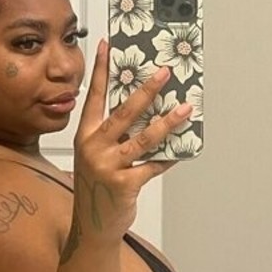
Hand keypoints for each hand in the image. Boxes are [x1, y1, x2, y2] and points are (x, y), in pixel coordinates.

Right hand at [71, 40, 189, 242]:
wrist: (92, 226)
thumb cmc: (97, 186)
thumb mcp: (95, 155)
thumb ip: (113, 134)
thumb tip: (145, 109)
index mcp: (85, 135)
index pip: (94, 96)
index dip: (99, 70)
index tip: (106, 46)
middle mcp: (94, 147)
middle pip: (124, 112)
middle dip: (147, 90)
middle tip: (164, 73)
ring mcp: (108, 166)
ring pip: (144, 138)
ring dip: (168, 122)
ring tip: (185, 108)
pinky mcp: (125, 184)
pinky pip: (154, 165)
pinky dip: (169, 156)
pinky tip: (182, 148)